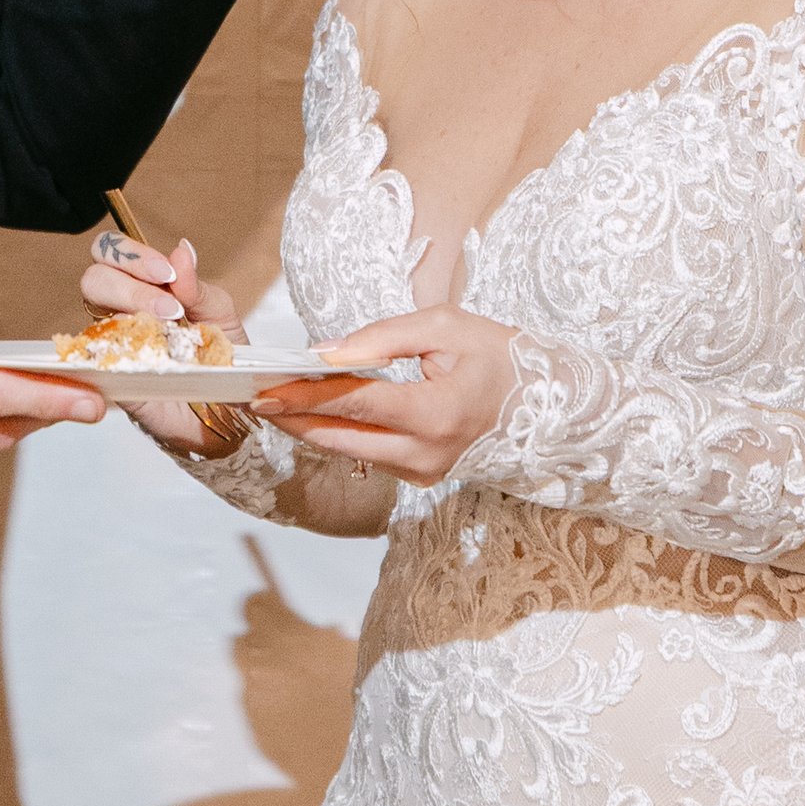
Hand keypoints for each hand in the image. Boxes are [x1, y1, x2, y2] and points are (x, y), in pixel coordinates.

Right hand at [77, 230, 240, 449]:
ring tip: (167, 323)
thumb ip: (197, 286)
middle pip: (94, 278)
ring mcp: (113, 346)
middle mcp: (121, 313)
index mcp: (144, 289)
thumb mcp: (220, 315)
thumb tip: (181, 248)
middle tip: (170, 305)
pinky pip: (98, 361)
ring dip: (128, 309)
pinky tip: (152, 357)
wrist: (226, 411)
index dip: (134, 256)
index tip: (168, 273)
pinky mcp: (113, 381)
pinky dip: (121, 351)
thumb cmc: (220, 359)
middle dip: (131, 283)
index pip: (114, 254)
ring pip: (91, 315)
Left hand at [258, 306, 518, 482]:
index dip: (305, 395)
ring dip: (310, 427)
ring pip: (350, 451)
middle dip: (293, 418)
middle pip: (340, 438)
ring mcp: (425, 472)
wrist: (552, 406)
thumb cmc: (502, 357)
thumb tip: (326, 353)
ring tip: (274, 401)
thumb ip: (383, 338)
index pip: (354, 403)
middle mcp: (426, 453)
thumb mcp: (445, 328)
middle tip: (252, 397)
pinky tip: (313, 414)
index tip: (265, 386)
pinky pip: (369, 454)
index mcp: (436, 413)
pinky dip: (339, 433)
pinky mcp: (423, 477)